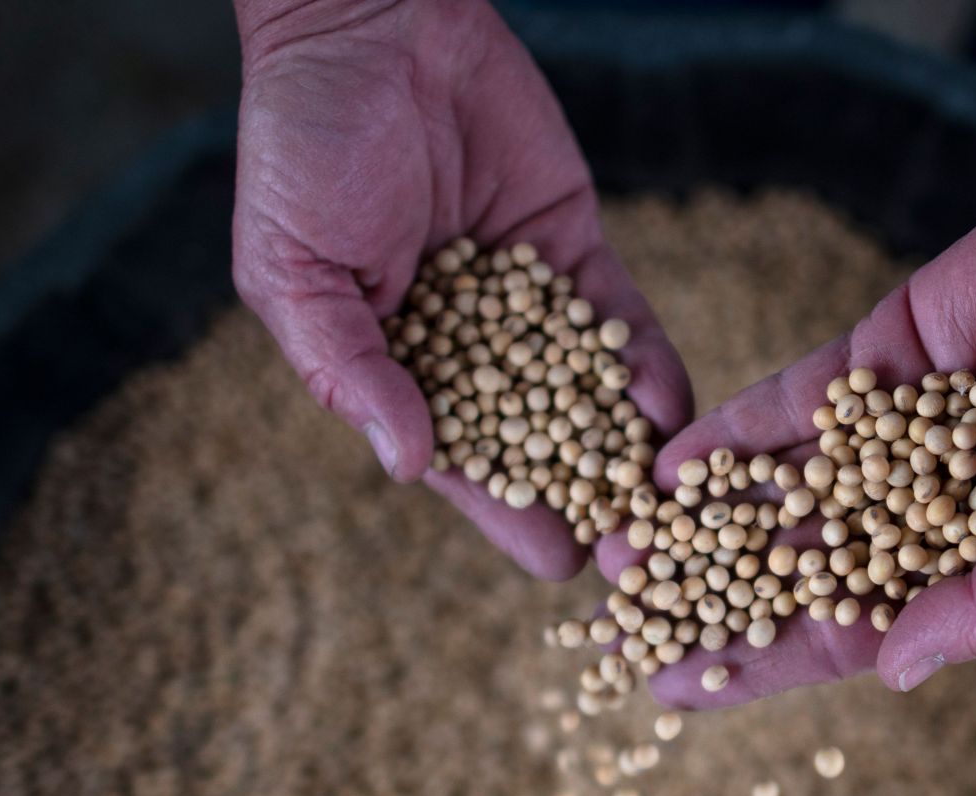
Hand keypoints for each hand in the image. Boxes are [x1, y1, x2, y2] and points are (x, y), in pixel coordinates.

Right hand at [232, 0, 691, 579]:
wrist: (371, 28)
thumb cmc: (304, 147)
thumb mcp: (296, 270)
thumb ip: (350, 368)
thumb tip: (409, 467)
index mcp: (393, 367)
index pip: (462, 459)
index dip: (510, 511)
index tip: (560, 563)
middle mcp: (468, 349)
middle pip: (541, 443)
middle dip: (589, 499)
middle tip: (644, 558)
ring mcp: (529, 302)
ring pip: (590, 389)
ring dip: (632, 444)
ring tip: (679, 502)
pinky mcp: (575, 249)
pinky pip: (619, 318)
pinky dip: (646, 361)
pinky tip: (672, 406)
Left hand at [640, 155, 975, 707]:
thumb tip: (889, 674)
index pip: (850, 632)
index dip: (765, 661)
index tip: (678, 688)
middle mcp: (923, 506)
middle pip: (796, 563)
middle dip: (711, 591)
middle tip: (622, 615)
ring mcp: (896, 429)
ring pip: (781, 486)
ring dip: (701, 518)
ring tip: (616, 547)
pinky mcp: (883, 353)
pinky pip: (791, 403)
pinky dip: (732, 434)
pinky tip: (667, 464)